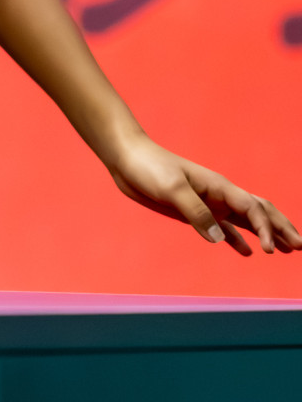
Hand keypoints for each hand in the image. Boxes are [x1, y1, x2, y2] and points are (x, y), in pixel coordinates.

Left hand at [107, 134, 300, 255]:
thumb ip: (195, 212)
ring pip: (246, 220)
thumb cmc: (149, 167)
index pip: (253, 209)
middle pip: (260, 212)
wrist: (127, 158)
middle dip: (282, 228)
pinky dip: (237, 239)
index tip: (272, 250)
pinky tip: (246, 252)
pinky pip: (222, 227)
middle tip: (301, 246)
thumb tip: (219, 238)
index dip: (268, 229)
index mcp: (219, 187)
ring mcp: (208, 203)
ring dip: (266, 234)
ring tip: (285, 251)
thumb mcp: (171, 189)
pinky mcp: (193, 211)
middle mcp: (219, 195)